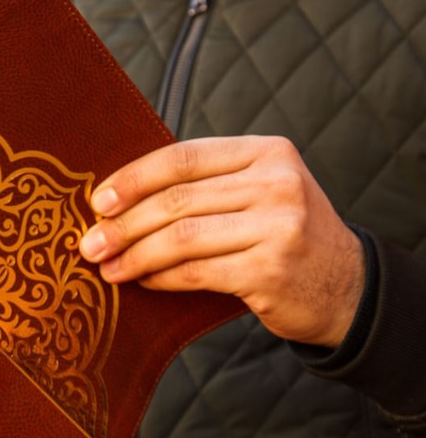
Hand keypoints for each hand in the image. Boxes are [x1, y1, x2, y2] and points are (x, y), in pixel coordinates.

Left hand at [79, 136, 364, 347]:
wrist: (347, 285)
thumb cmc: (282, 234)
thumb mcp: (256, 192)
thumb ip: (203, 186)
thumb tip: (117, 200)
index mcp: (266, 152)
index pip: (183, 158)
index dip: (133, 179)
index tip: (98, 202)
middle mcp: (277, 183)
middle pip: (177, 200)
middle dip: (123, 225)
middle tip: (90, 244)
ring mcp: (279, 227)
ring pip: (181, 238)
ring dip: (135, 255)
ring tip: (107, 267)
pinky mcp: (271, 271)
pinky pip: (197, 272)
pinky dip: (162, 278)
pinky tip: (142, 280)